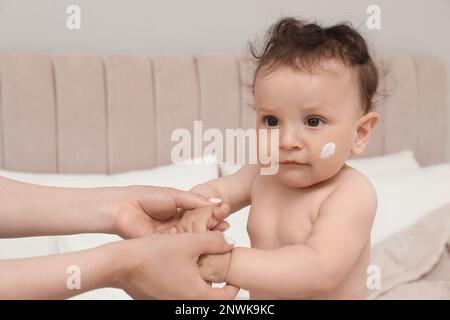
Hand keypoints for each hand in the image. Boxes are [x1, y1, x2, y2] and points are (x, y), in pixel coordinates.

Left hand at [111, 186, 221, 238]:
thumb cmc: (145, 197)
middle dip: (212, 230)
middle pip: (198, 229)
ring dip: (204, 238)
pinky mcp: (163, 245)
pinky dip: (190, 245)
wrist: (122, 207)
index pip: (201, 217)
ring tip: (218, 237)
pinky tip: (202, 245)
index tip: (225, 220)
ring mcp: (170, 236)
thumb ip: (196, 200)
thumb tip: (217, 201)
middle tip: (225, 230)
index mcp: (179, 211)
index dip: (213, 219)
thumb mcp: (175, 195)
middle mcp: (176, 225)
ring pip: (190, 238)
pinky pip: (179, 246)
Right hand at [115, 232, 238, 298]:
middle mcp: (182, 304)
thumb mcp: (190, 242)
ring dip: (197, 282)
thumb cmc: (154, 253)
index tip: (234, 277)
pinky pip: (175, 293)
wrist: (120, 263)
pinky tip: (177, 265)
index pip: (225, 298)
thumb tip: (230, 243)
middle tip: (218, 268)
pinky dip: (181, 282)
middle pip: (208, 298)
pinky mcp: (156, 299)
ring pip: (191, 295)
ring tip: (197, 263)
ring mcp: (168, 303)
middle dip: (215, 284)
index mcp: (196, 295)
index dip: (233, 286)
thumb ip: (215, 242)